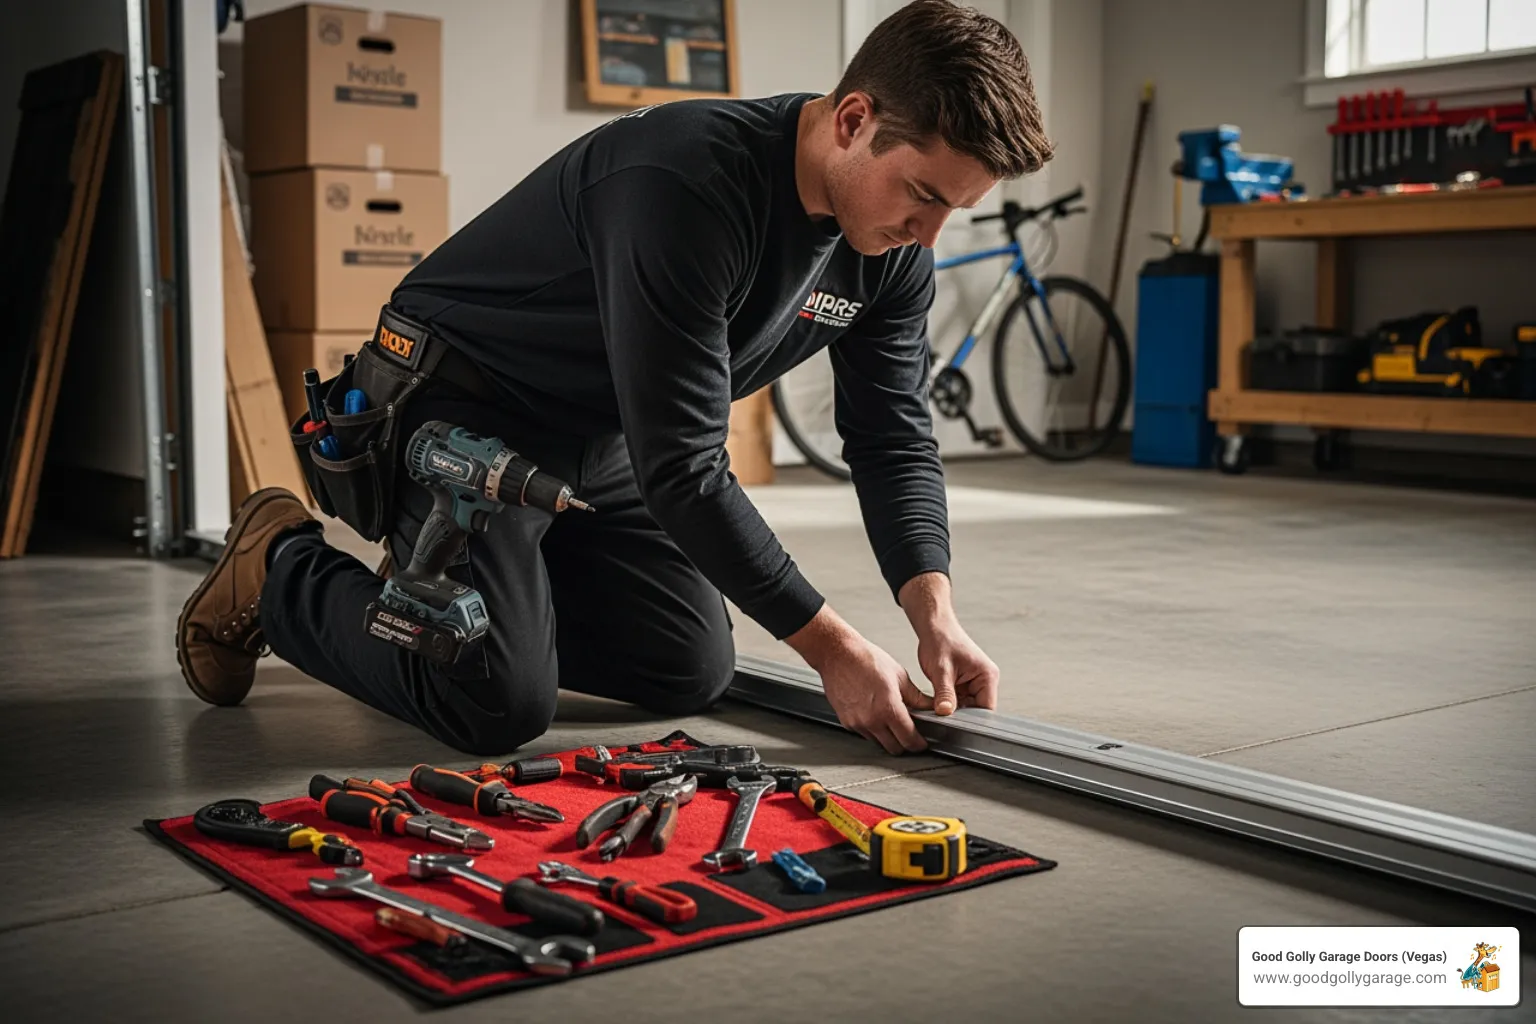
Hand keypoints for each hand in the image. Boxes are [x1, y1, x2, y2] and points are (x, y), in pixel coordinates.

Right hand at [786, 606, 929, 754]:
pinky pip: (864, 734)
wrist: (838, 655)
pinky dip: (873, 729)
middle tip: (909, 734)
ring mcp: (857, 723)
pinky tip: (874, 713)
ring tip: (890, 719)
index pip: (909, 739)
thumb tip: (929, 707)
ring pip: (878, 743)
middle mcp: (872, 720)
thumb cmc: (866, 659)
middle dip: (904, 744)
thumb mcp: (899, 676)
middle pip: (894, 748)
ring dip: (887, 737)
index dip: (918, 744)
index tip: (921, 742)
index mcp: (888, 708)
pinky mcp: (846, 722)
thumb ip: (916, 697)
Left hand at [898, 573, 999, 714]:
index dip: (972, 719)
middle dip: (960, 714)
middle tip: (944, 714)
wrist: (934, 628)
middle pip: (977, 710)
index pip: (986, 708)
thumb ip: (945, 693)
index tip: (956, 725)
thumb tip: (946, 713)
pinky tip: (939, 700)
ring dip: (953, 708)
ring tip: (940, 702)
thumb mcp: (941, 670)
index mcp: (987, 676)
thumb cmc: (941, 641)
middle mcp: (985, 680)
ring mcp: (975, 683)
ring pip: (966, 708)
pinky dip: (949, 703)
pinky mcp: (964, 684)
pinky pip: (959, 702)